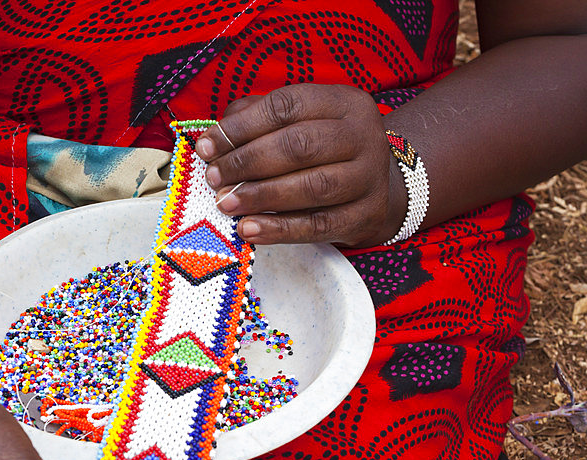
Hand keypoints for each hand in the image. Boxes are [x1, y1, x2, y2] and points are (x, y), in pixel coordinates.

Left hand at [195, 83, 406, 247]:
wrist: (378, 188)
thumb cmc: (323, 150)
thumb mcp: (299, 122)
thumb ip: (256, 119)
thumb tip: (214, 140)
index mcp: (343, 102)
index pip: (287, 106)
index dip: (241, 127)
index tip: (208, 147)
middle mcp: (363, 135)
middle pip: (300, 145)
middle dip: (248, 162)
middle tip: (214, 178)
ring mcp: (369, 177)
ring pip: (312, 186)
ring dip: (261, 196)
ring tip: (225, 203)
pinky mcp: (366, 216)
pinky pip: (318, 225)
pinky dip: (279, 229)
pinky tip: (248, 229)